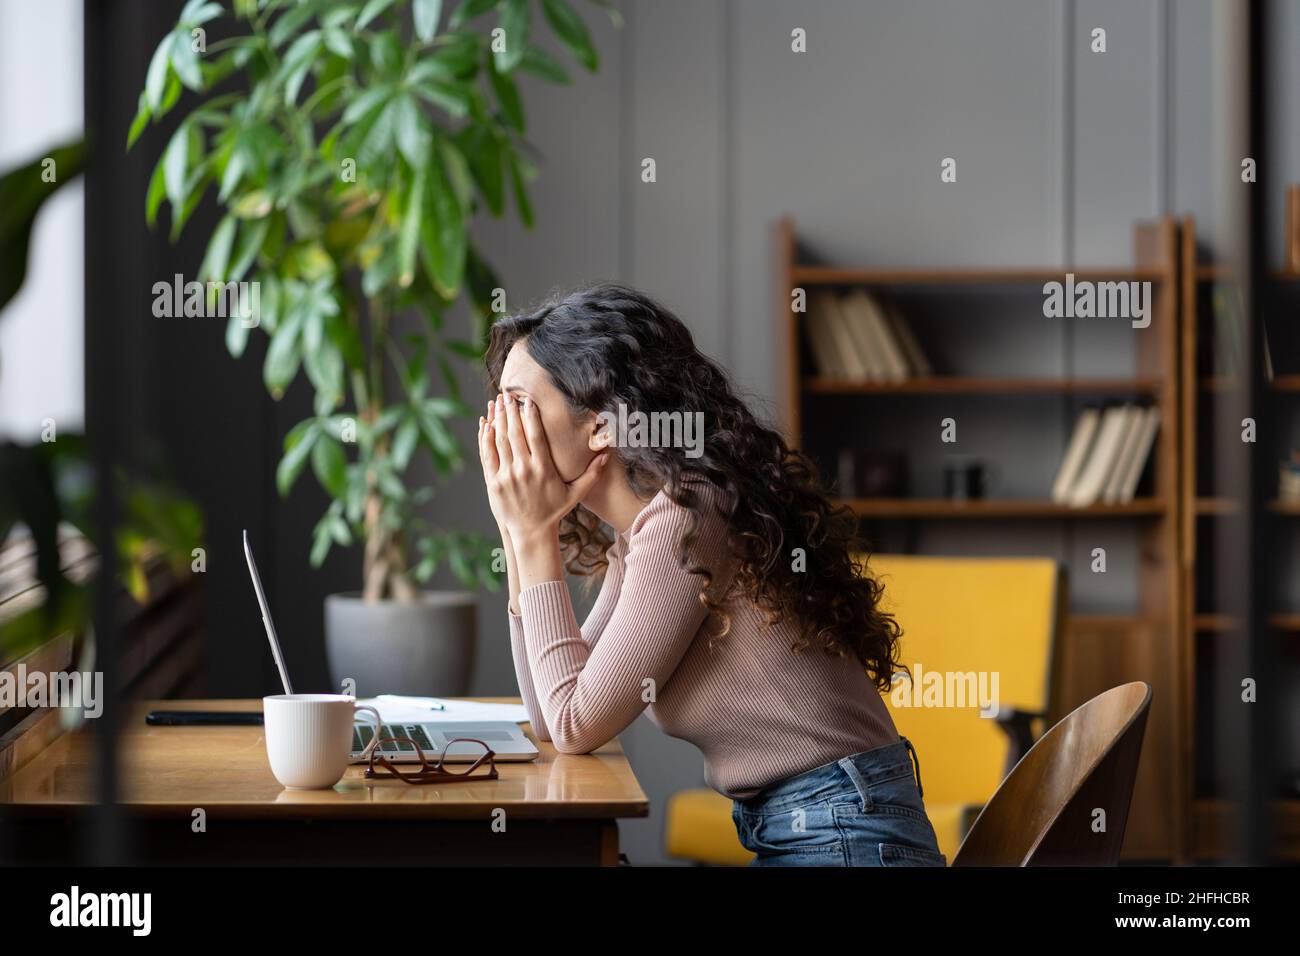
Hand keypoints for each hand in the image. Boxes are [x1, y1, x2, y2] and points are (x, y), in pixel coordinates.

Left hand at [479, 392, 608, 542]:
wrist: (530, 533)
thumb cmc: (554, 511)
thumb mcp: (575, 493)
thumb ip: (592, 474)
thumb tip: (608, 454)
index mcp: (544, 469)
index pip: (536, 436)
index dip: (530, 416)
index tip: (528, 400)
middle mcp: (524, 470)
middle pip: (516, 434)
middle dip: (511, 412)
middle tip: (508, 394)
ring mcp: (507, 476)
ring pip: (500, 441)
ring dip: (497, 419)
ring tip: (497, 403)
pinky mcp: (494, 483)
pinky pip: (488, 455)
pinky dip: (485, 438)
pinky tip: (485, 424)